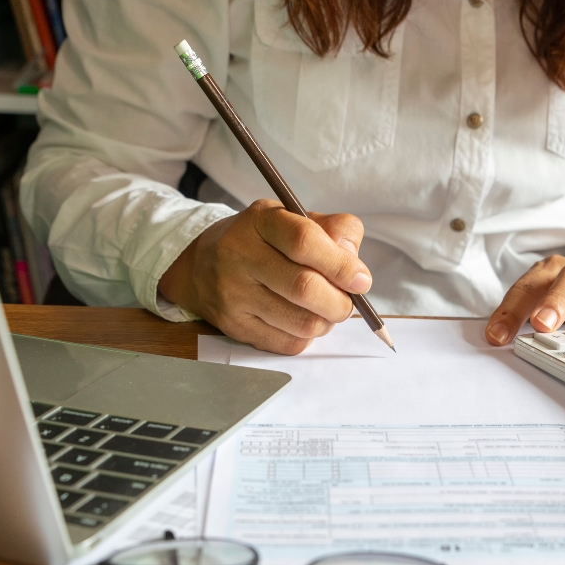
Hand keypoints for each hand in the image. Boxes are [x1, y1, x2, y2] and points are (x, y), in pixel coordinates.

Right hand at [159, 199, 371, 354]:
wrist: (203, 265)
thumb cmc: (264, 241)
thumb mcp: (296, 220)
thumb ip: (335, 232)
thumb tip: (356, 269)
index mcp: (261, 221)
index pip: (304, 241)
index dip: (341, 265)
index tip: (361, 281)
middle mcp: (240, 255)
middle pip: (304, 288)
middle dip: (340, 302)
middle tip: (347, 302)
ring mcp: (233, 294)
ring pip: (301, 322)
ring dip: (326, 322)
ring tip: (325, 310)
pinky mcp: (234, 326)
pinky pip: (288, 344)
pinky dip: (307, 337)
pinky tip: (302, 320)